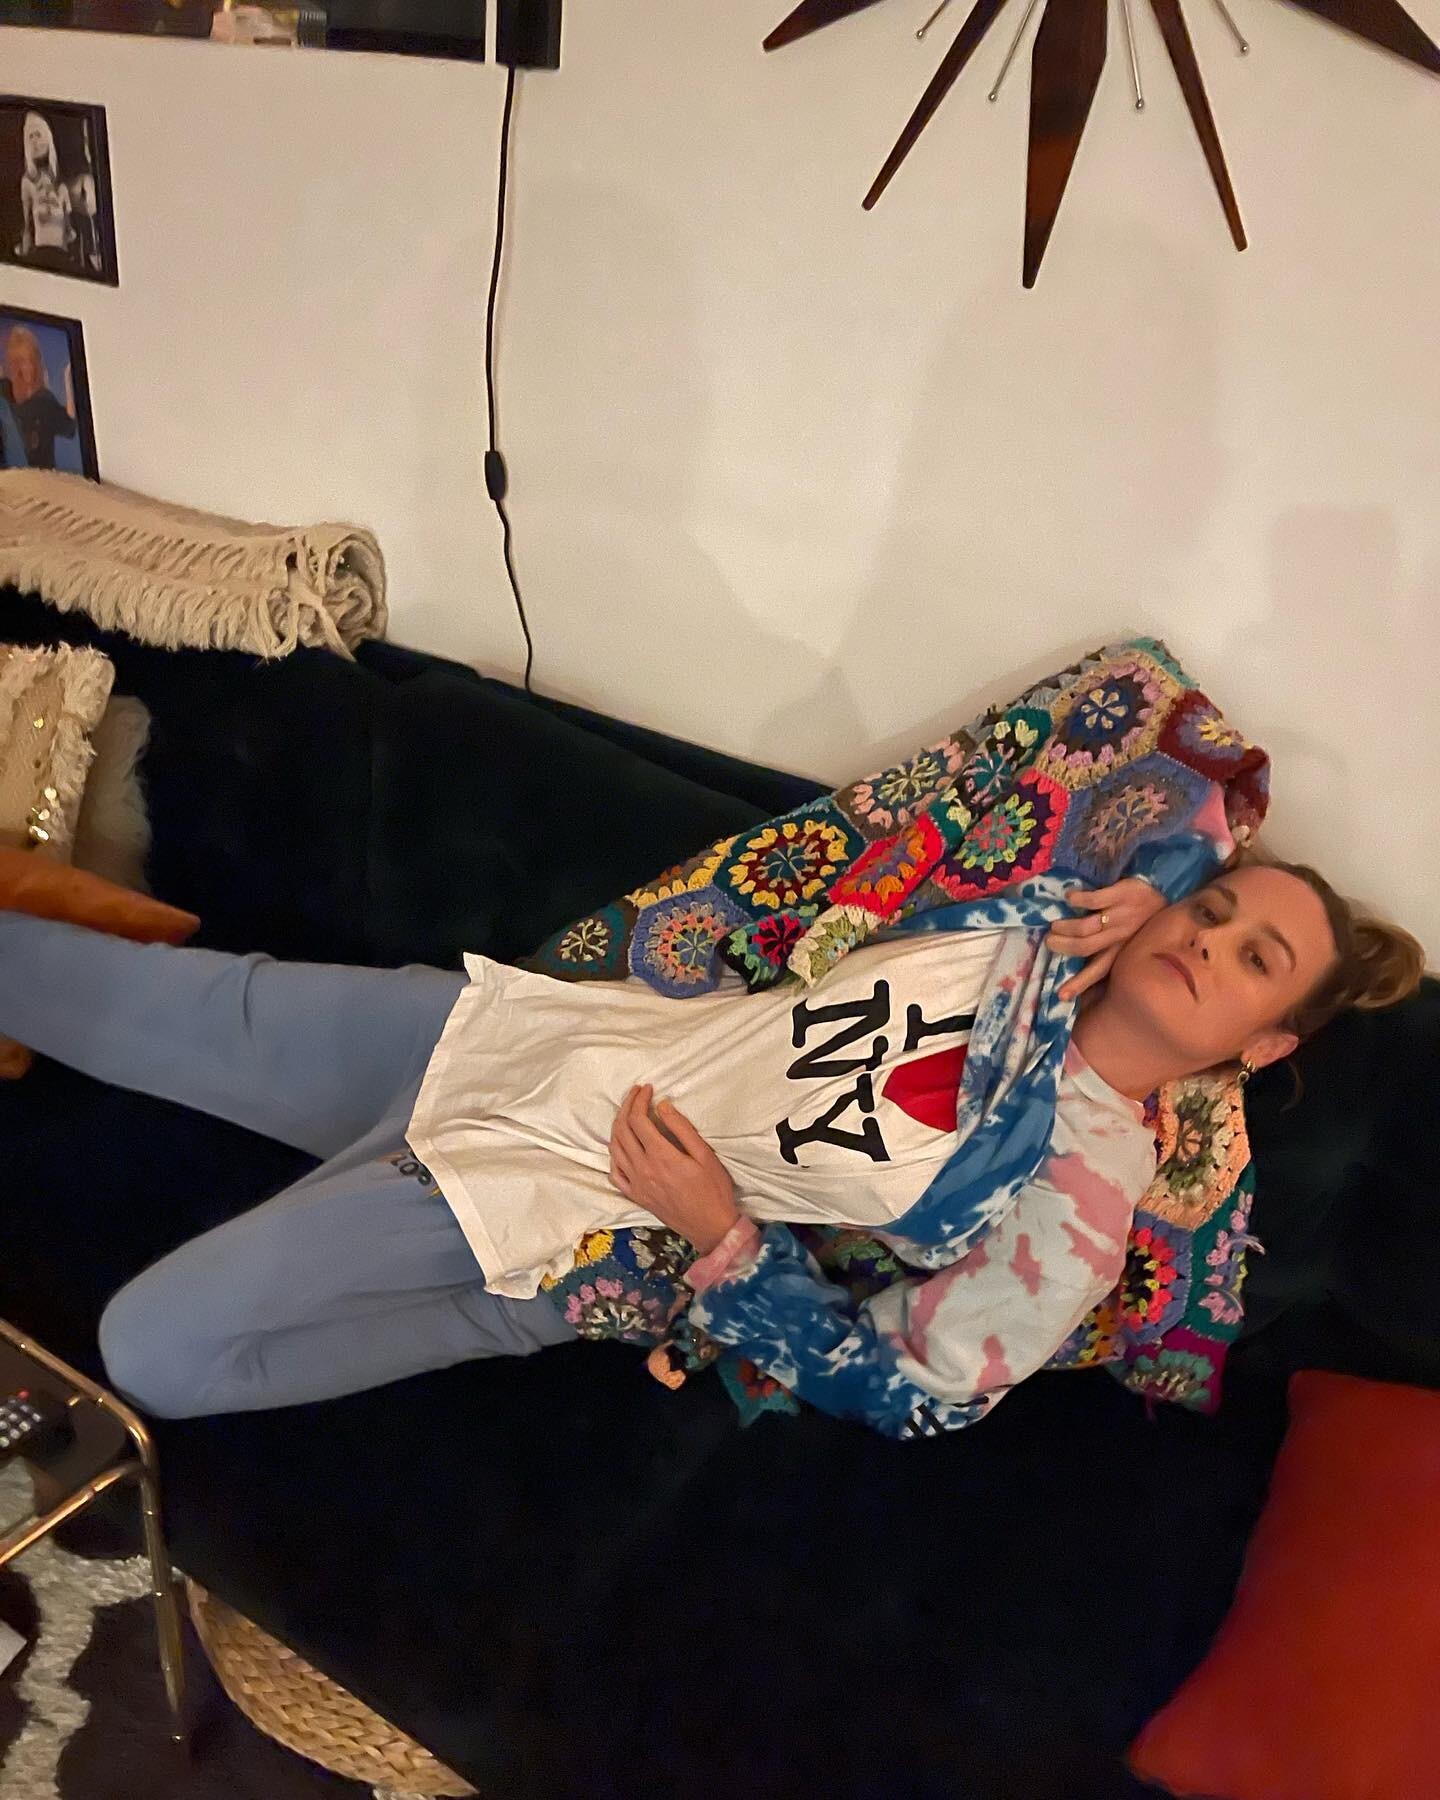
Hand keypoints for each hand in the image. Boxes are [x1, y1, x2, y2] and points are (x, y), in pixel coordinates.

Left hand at [609, 1084, 740, 1254]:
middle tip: (636, 1094)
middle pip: (622, 1130)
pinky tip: (621, 1147)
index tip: (648, 1089)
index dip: (639, 1100)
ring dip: (618, 1126)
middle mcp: (643, 1169)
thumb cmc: (714, 1189)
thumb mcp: (704, 1155)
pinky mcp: (636, 1196)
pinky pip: (615, 1173)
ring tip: (628, 1113)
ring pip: (615, 1149)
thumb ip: (681, 1129)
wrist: (710, 1227)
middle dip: (626, 1107)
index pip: (638, 1120)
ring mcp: (636, 1184)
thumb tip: (663, 1105)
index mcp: (660, 1156)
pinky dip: (614, 1155)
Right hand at [1045, 878, 1167, 1001]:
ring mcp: (1120, 915)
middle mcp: (1120, 937)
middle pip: (1084, 947)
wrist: (1166, 892)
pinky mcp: (1122, 894)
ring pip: (1086, 927)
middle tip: (1049, 942)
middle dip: (1063, 946)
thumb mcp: (1131, 944)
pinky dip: (1078, 899)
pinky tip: (1069, 898)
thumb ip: (1110, 955)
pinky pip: (1094, 899)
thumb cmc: (1143, 922)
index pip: (1098, 971)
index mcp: (1122, 951)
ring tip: (1055, 925)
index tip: (1061, 995)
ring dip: (1066, 927)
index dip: (1079, 983)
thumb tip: (1079, 966)